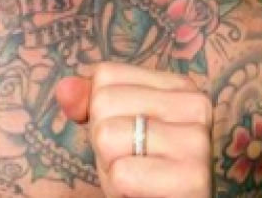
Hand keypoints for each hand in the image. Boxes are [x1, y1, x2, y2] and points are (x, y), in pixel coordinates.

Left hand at [56, 63, 212, 197]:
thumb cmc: (142, 171)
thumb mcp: (115, 130)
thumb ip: (90, 103)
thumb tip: (65, 88)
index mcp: (179, 85)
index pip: (106, 75)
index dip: (102, 113)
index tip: (129, 136)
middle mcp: (195, 104)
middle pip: (104, 102)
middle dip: (104, 140)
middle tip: (133, 161)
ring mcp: (196, 139)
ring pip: (108, 135)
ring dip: (110, 166)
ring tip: (137, 177)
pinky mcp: (191, 177)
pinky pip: (121, 174)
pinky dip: (119, 189)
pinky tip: (144, 192)